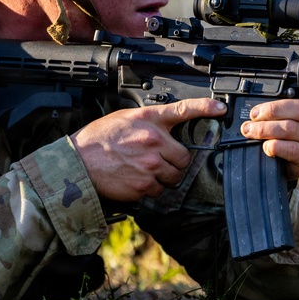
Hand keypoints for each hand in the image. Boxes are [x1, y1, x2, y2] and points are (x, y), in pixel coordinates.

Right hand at [69, 97, 226, 201]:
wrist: (78, 162)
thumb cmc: (100, 138)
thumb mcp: (127, 118)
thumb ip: (151, 123)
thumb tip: (166, 131)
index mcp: (150, 121)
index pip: (183, 110)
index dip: (205, 107)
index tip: (220, 108)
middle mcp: (154, 142)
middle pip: (184, 158)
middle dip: (175, 162)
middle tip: (158, 159)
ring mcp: (150, 166)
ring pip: (173, 177)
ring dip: (164, 177)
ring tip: (144, 170)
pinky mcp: (144, 186)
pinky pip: (158, 191)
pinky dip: (151, 189)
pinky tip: (136, 179)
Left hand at [239, 100, 298, 179]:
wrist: (277, 161)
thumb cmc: (278, 132)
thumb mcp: (277, 113)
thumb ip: (273, 104)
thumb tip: (253, 105)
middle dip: (273, 111)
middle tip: (253, 117)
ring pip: (292, 129)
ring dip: (266, 129)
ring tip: (250, 131)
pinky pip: (293, 150)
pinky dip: (276, 147)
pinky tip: (267, 147)